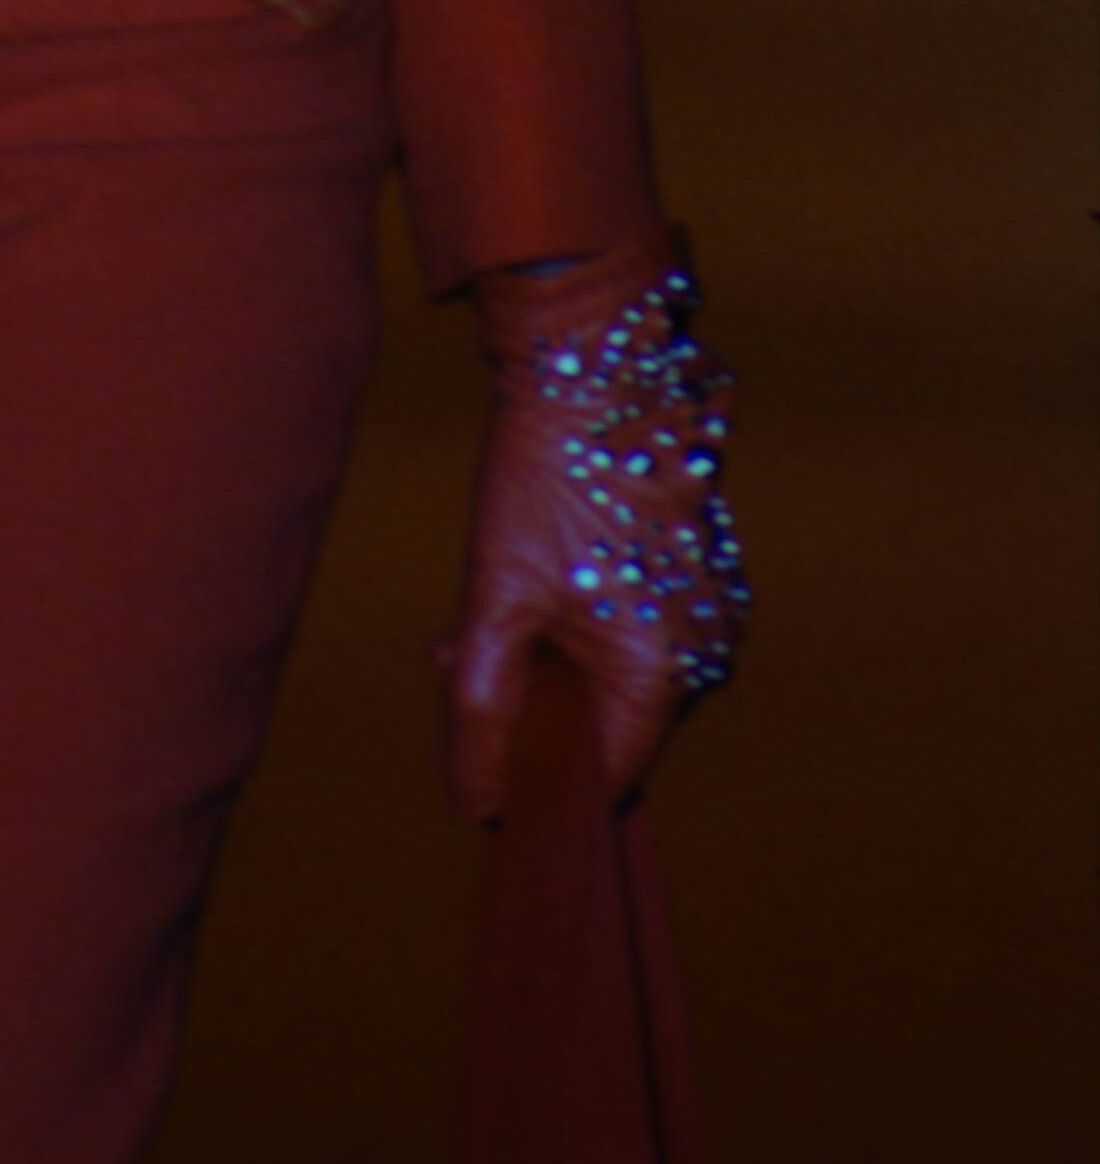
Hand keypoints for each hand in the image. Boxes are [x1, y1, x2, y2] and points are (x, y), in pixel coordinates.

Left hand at [440, 226, 745, 821]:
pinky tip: (524, 592)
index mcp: (664, 672)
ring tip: (474, 627)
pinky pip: (632, 629)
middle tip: (458, 668)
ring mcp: (706, 609)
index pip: (604, 775)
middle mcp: (703, 651)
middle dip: (532, 708)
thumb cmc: (548, 478)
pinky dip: (578, 627)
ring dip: (548, 664)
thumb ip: (481, 708)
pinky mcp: (695, 572)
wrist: (595, 364)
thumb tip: (475, 799)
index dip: (537, 779)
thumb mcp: (497, 600)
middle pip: (608, 723)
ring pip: (615, 673)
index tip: (479, 762)